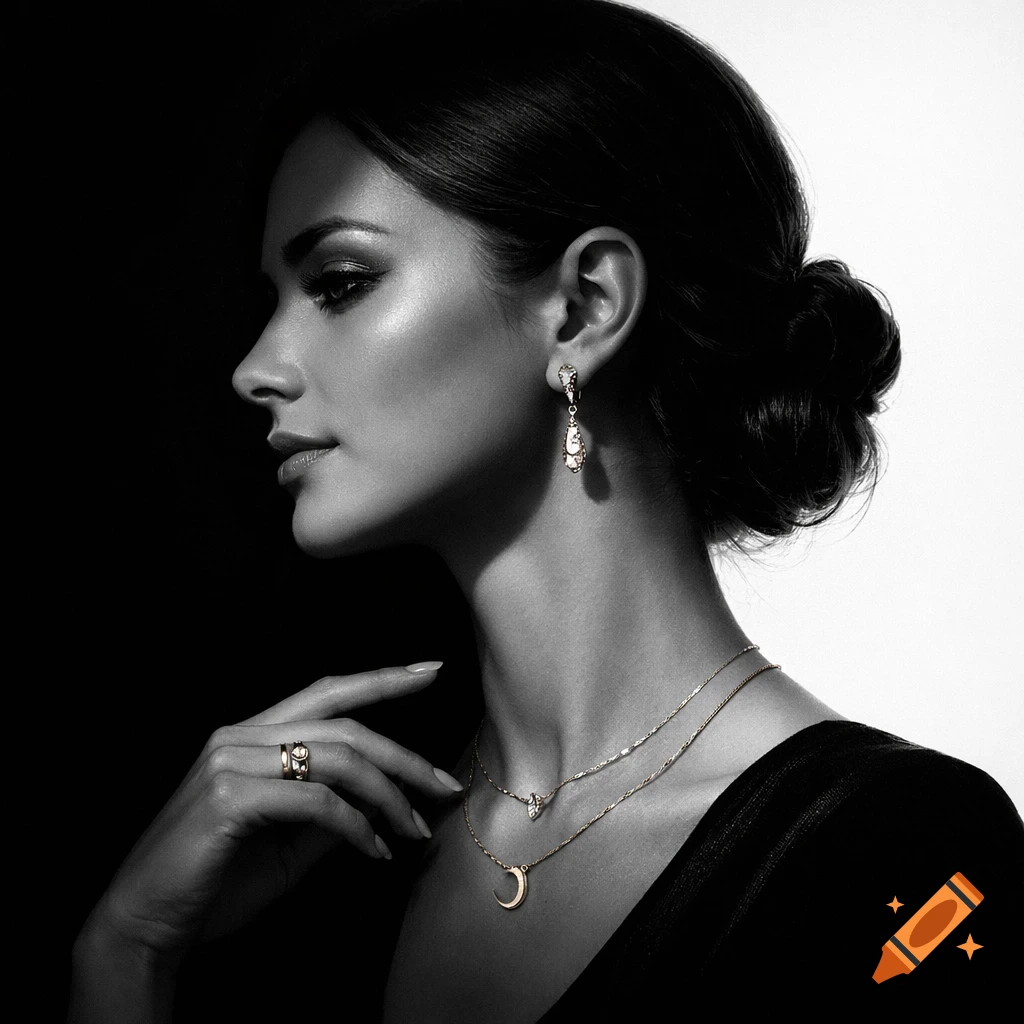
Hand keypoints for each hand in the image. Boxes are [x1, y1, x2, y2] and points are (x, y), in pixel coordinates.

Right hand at [77, 662, 461, 966]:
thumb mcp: (289, 843)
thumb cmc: (218, 882)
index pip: (327, 691)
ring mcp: (232, 763)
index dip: (382, 678)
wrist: (148, 924)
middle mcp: (240, 736)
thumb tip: (385, 800)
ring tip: (416, 830)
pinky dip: (357, 827)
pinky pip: (316, 802)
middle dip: (405, 757)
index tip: (432, 669)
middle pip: (346, 727)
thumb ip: (331, 812)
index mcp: (251, 735)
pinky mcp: (230, 798)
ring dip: (389, 798)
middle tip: (447, 785)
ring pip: (338, 760)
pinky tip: (377, 851)